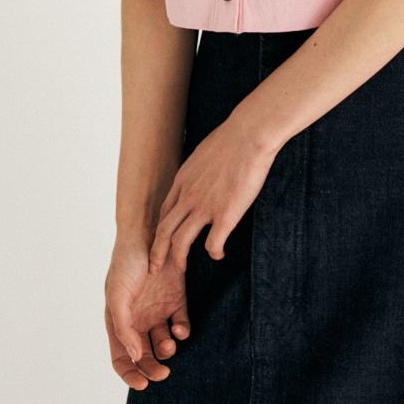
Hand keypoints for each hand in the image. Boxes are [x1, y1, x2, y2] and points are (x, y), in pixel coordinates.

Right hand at [105, 234, 190, 389]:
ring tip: (170, 341)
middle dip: (153, 368)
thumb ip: (123, 326)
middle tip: (163, 373)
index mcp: (119, 322)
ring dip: (168, 349)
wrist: (149, 232)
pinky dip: (182, 331)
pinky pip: (181, 325)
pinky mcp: (176, 300)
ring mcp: (157, 311)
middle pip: (145, 356)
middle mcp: (138, 320)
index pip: (121, 358)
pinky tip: (180, 328)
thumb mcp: (117, 295)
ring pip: (164, 344)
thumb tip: (134, 356)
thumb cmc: (126, 262)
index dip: (129, 375)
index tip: (142, 384)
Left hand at [147, 116, 276, 275]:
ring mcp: (204, 206)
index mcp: (183, 180)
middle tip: (155, 268)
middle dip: (157, 253)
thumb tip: (203, 175)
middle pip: (163, 231)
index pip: (164, 212)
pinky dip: (214, 254)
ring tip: (182, 268)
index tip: (160, 242)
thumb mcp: (204, 152)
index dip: (159, 231)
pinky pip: (212, 245)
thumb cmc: (232, 138)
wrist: (248, 135)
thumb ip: (199, 170)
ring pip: (180, 242)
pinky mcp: (224, 215)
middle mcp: (188, 196)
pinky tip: (219, 254)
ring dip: (179, 259)